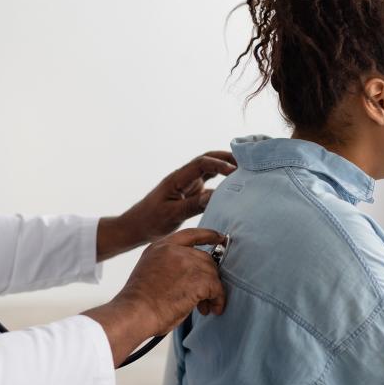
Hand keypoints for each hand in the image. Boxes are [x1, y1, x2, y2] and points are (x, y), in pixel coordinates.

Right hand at [83, 228, 226, 365]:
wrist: (135, 312)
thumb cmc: (138, 302)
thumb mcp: (149, 271)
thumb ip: (168, 265)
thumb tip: (189, 276)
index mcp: (160, 247)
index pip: (190, 234)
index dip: (207, 235)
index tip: (220, 237)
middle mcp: (174, 250)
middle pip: (205, 258)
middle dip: (208, 277)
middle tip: (205, 297)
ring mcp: (187, 262)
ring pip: (212, 274)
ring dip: (212, 292)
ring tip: (205, 307)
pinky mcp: (198, 279)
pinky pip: (217, 288)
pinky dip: (217, 300)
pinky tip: (211, 310)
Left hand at [97, 151, 236, 260]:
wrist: (137, 226)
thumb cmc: (151, 220)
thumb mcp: (172, 215)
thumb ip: (193, 204)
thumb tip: (214, 195)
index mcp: (177, 178)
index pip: (201, 163)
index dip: (219, 164)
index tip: (235, 171)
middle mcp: (184, 178)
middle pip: (207, 159)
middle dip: (226, 157)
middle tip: (247, 161)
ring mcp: (187, 184)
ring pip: (209, 170)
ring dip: (225, 167)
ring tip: (246, 170)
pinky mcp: (190, 193)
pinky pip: (209, 183)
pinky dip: (222, 182)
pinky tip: (235, 186)